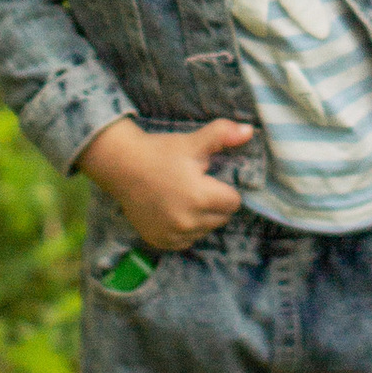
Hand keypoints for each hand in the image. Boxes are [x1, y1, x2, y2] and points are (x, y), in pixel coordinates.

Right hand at [80, 116, 253, 250]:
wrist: (121, 166)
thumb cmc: (160, 152)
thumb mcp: (193, 141)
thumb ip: (223, 135)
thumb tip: (250, 131)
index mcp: (200, 197)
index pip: (233, 202)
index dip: (225, 189)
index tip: (210, 179)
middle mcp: (188, 222)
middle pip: (221, 218)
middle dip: (215, 204)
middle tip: (195, 186)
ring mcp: (172, 235)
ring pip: (204, 231)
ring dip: (201, 218)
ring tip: (183, 198)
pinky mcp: (160, 241)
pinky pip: (186, 240)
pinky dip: (184, 230)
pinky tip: (173, 211)